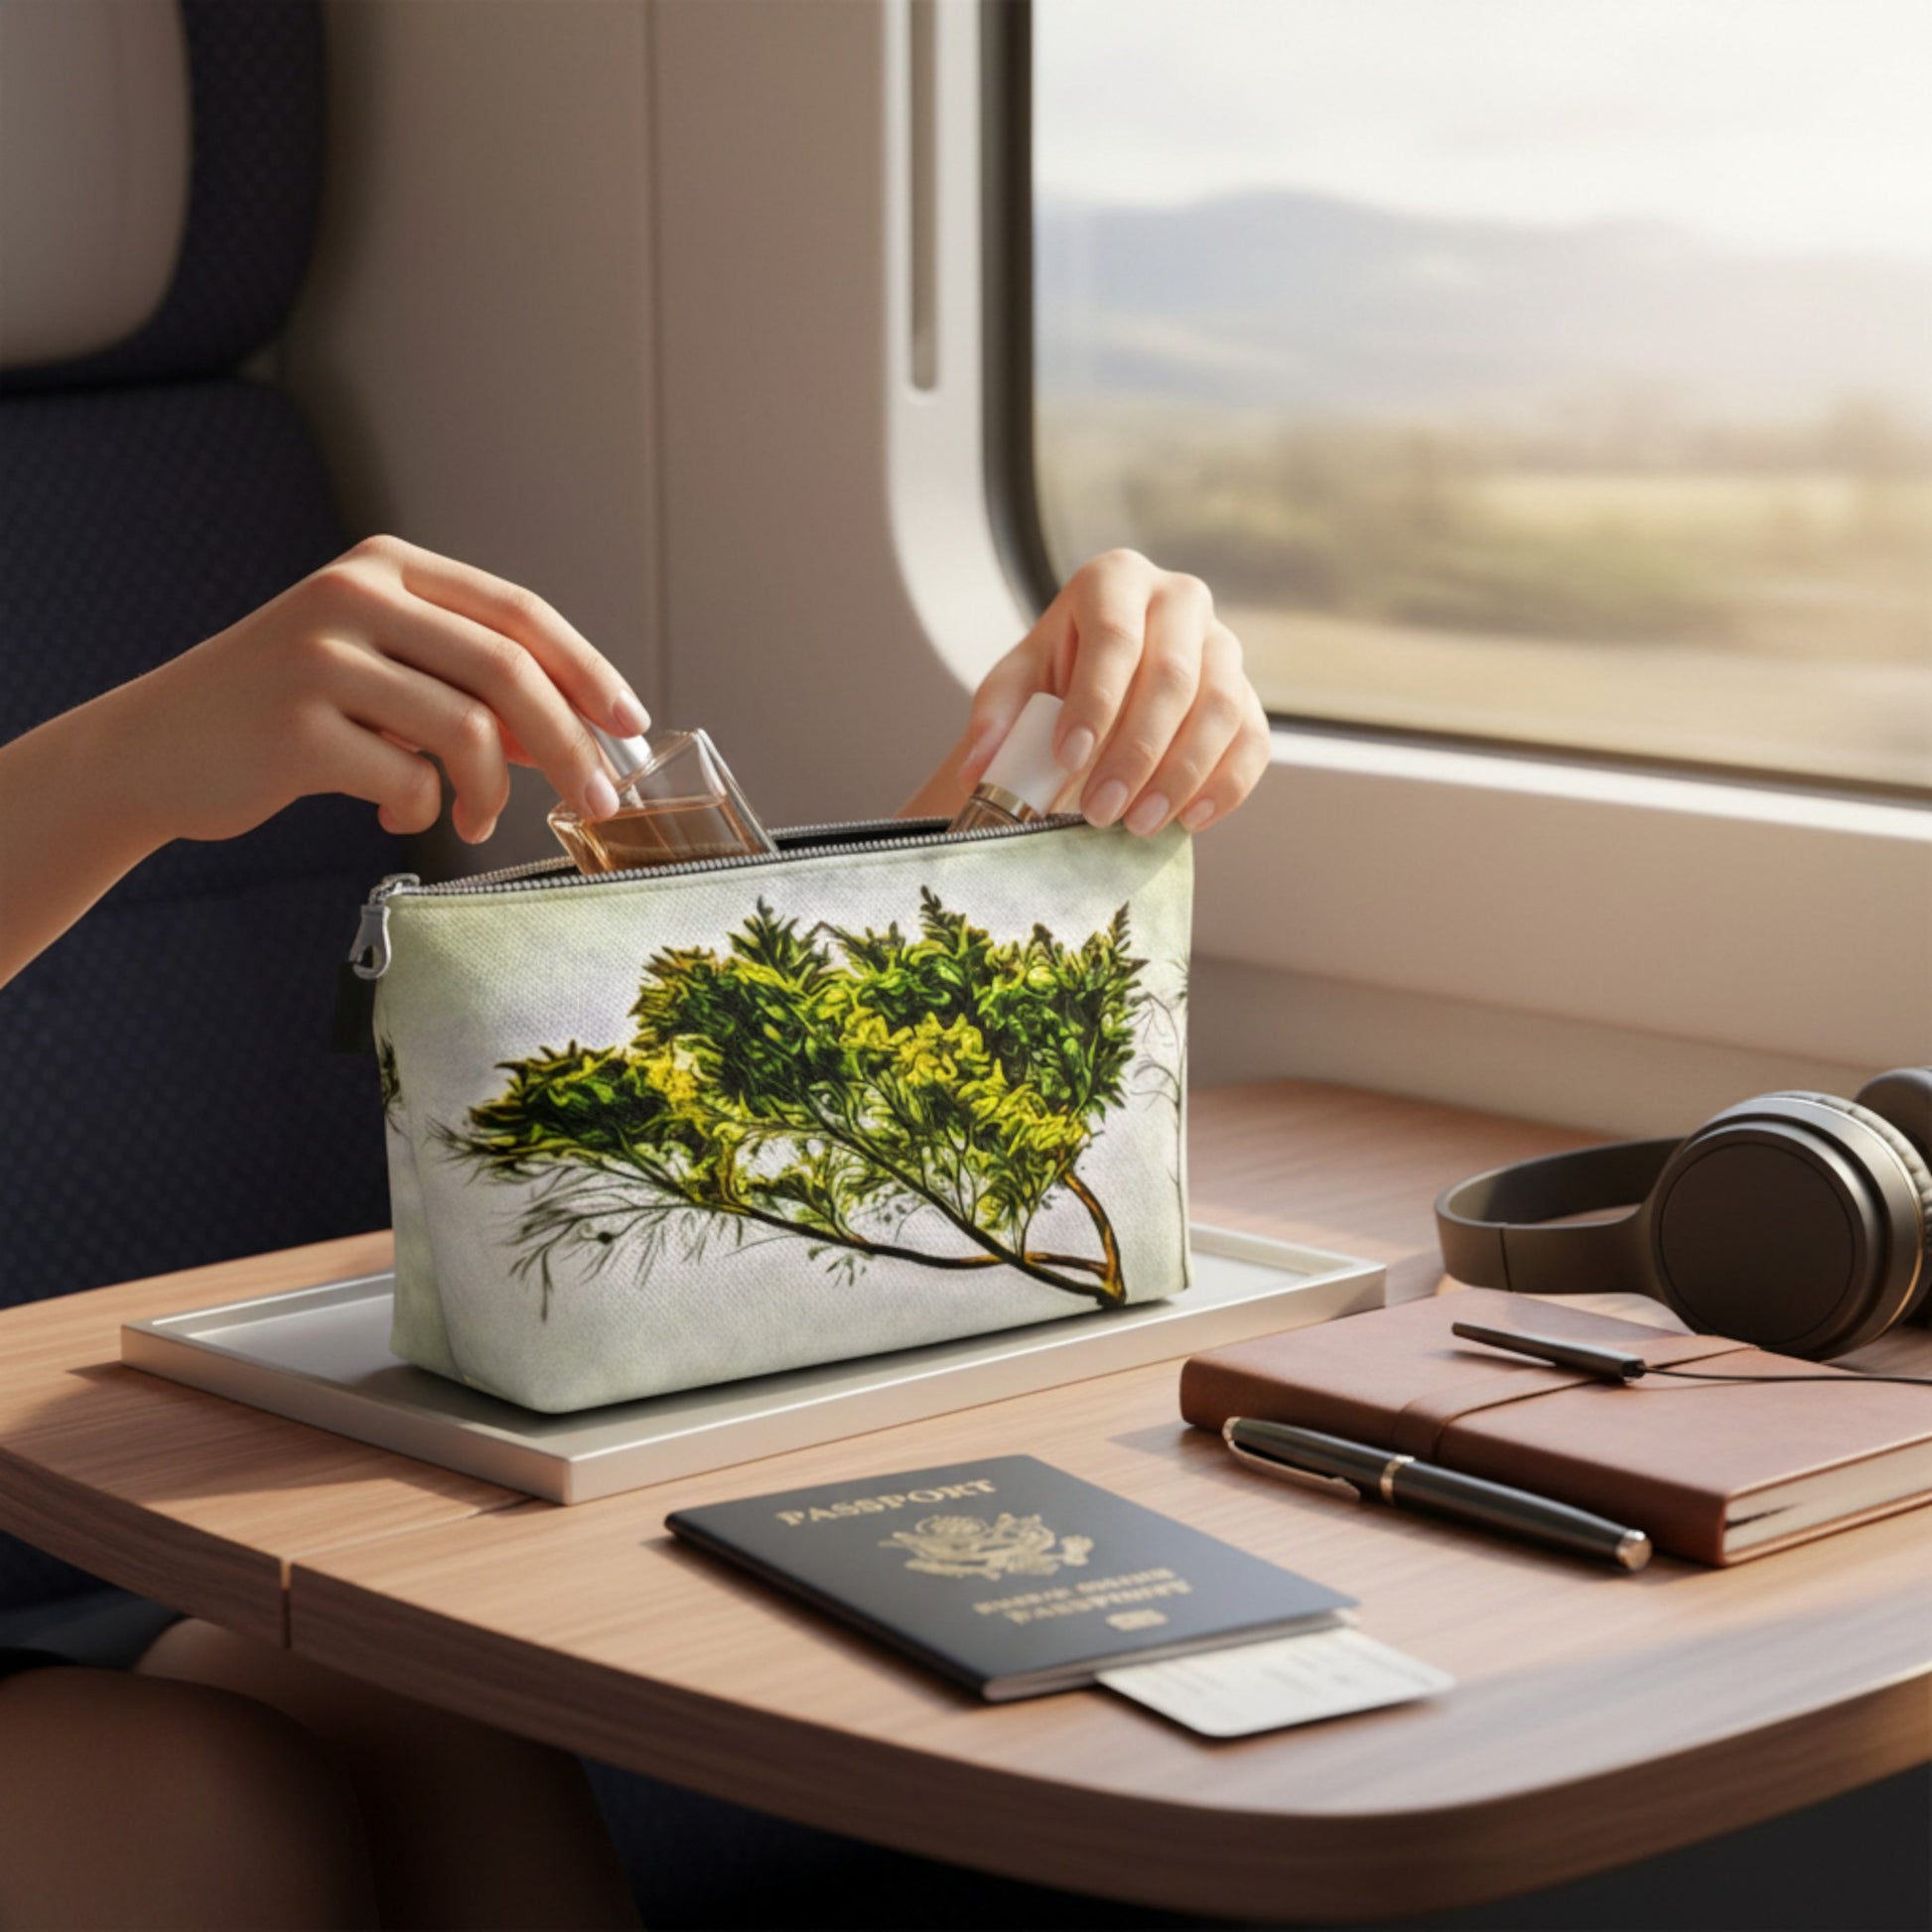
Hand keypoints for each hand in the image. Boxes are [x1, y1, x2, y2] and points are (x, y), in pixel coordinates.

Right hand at [0, 536, 644, 987]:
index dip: (587, 671)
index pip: (518, 613)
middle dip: (571, 746)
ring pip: (468, 731)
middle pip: (508, 671)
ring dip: (490, 793)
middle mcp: (353, 595)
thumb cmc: (288, 715)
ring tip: (474, 820)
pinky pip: (407, 781)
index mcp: (386, 567)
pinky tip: (392, 811)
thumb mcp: (382, 675)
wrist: (154, 750)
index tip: (631, 725)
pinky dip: (419, 810)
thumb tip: (580, 732)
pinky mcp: (294, 726)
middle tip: (597, 802)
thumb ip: (471, 687)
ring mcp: (318, 655)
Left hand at [908, 549, 1269, 832]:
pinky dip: (1226, 786)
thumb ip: (995, 719)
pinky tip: (1189, 821)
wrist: (1098, 690)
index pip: (1115, 637)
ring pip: (1222, 708)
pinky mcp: (1250, 694)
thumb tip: (979, 768)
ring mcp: (1223, 645)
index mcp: (1116, 580)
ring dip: (1181, 776)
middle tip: (1100, 810)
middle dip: (1136, 753)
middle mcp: (1180, 600)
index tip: (1067, 758)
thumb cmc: (1053, 679)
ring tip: (1137, 825)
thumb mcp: (1013, 687)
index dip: (1095, 701)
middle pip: (1174, 676)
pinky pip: (1254, 740)